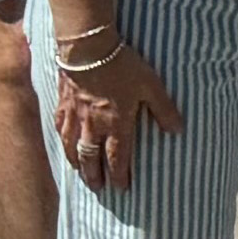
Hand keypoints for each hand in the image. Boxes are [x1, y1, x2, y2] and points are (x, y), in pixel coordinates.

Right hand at [54, 38, 181, 190]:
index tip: (122, 188)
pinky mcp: (62, 104)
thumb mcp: (151, 86)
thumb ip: (164, 109)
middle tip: (98, 190)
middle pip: (92, 158)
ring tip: (81, 174)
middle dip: (96, 176)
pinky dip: (62, 142)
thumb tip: (178, 131)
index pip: (118, 157)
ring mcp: (74, 116)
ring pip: (73, 148)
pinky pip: (59, 129)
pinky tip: (64, 145)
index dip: (120, 175)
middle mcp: (93, 125)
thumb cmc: (122, 66)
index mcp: (116, 123)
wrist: (87, 49)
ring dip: (78, 164)